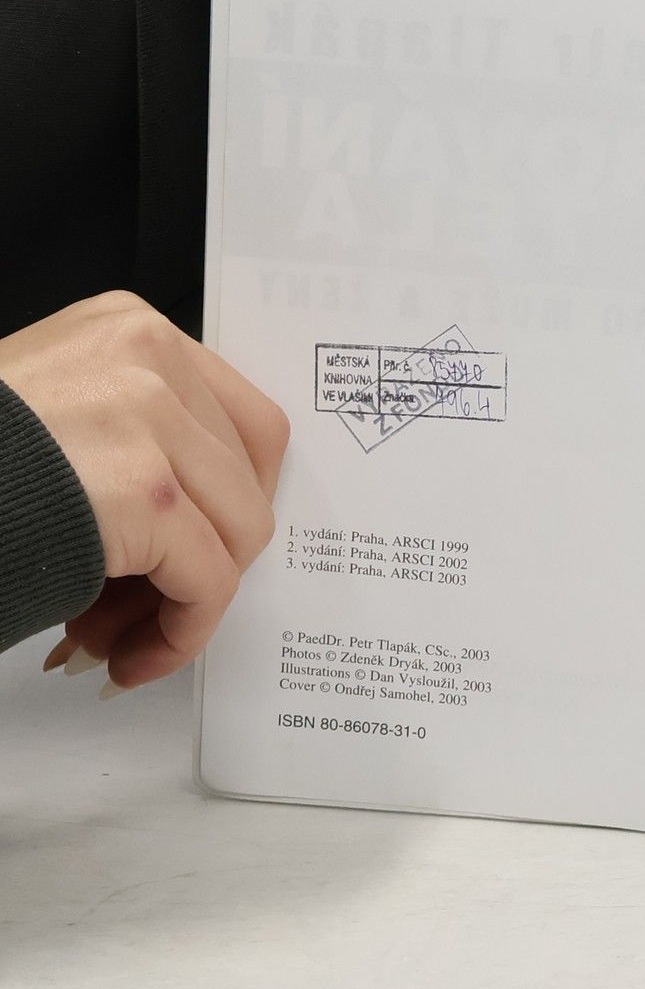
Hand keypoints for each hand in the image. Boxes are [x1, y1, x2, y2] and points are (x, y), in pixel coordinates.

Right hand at [0, 292, 288, 692]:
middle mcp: (147, 358)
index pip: (241, 422)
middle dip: (205, 558)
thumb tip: (203, 527)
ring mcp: (150, 420)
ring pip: (237, 534)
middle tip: (145, 608)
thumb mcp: (54, 416)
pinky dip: (180, 634)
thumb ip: (132, 438)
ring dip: (185, 603)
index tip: (200, 550)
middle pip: (246, 479)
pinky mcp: (145, 495)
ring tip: (121, 637)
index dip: (230, 501)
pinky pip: (206, 582)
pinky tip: (128, 658)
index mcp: (128, 330)